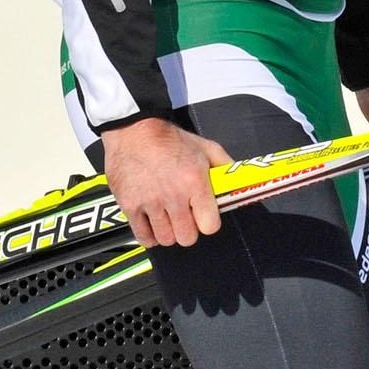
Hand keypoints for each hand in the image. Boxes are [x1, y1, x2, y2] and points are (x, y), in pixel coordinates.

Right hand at [101, 119, 235, 247]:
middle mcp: (173, 195)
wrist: (134, 130)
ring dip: (168, 231)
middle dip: (188, 229)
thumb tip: (238, 180)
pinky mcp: (130, 205)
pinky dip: (149, 235)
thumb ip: (224, 165)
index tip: (204, 216)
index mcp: (194, 182)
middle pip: (187, 237)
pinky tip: (152, 224)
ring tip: (167, 217)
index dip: (208, 222)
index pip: (209, 226)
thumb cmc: (169, 139)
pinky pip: (143, 237)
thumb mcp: (205, 147)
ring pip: (166, 239)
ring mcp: (150, 202)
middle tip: (184, 216)